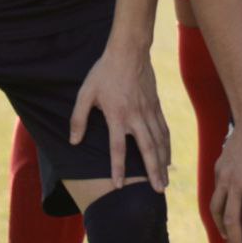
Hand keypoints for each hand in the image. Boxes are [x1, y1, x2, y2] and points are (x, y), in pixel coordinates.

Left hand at [70, 42, 171, 191]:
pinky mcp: (156, 106)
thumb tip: (73, 141)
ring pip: (159, 142)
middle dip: (153, 172)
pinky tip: (168, 157)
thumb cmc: (103, 72)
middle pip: (147, 149)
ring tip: (165, 181)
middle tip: (158, 191)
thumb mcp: (85, 93)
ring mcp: (149, 112)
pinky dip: (167, 146)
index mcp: (117, 115)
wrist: (129, 51)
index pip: (118, 148)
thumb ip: (78, 118)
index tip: (119, 185)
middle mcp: (136, 117)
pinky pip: (163, 130)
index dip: (118, 168)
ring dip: (163, 163)